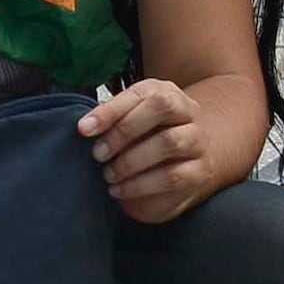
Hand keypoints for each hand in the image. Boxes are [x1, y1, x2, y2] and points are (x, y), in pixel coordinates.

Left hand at [80, 77, 231, 220]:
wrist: (184, 168)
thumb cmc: (146, 142)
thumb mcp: (129, 125)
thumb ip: (112, 121)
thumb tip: (86, 126)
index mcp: (167, 93)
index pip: (142, 93)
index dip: (111, 110)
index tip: (84, 128)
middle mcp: (188, 112)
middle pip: (162, 107)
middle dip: (124, 130)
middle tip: (98, 153)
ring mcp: (197, 142)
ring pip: (168, 142)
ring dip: (131, 160)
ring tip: (108, 174)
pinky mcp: (199, 172)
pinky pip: (171, 176)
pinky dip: (139, 185)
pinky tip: (119, 190)